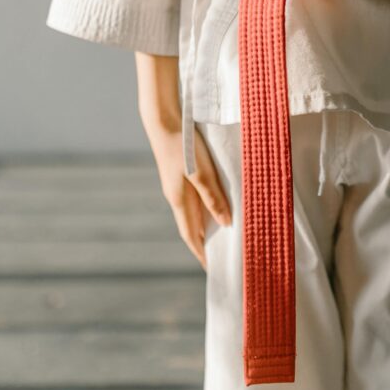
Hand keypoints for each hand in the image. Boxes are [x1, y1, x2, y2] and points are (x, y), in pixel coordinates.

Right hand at [135, 53, 231, 270]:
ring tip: (222, 234)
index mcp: (179, 201)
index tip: (210, 268)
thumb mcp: (202, 174)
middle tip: (220, 255)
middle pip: (192, 226)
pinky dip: (205, 207)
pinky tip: (216, 205)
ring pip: (193, 212)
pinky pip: (194, 198)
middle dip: (204, 242)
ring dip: (206, 225)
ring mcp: (177, 185)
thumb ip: (214, 198)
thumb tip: (226, 222)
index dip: (200, 252)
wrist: (163, 122)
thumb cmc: (183, 148)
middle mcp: (176, 196)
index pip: (191, 235)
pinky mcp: (180, 174)